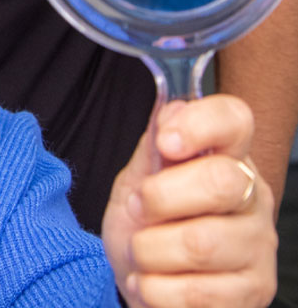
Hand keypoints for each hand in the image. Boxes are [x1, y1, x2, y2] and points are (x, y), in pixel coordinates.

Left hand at [102, 95, 277, 307]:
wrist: (143, 280)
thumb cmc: (144, 221)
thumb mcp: (138, 177)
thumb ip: (155, 145)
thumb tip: (169, 107)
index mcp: (226, 155)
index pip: (235, 119)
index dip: (200, 123)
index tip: (164, 141)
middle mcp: (252, 197)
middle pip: (221, 181)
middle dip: (160, 197)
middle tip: (137, 207)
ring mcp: (258, 247)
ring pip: (201, 244)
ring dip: (149, 250)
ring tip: (140, 251)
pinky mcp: (254, 294)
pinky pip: (197, 294)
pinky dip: (155, 289)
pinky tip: (149, 282)